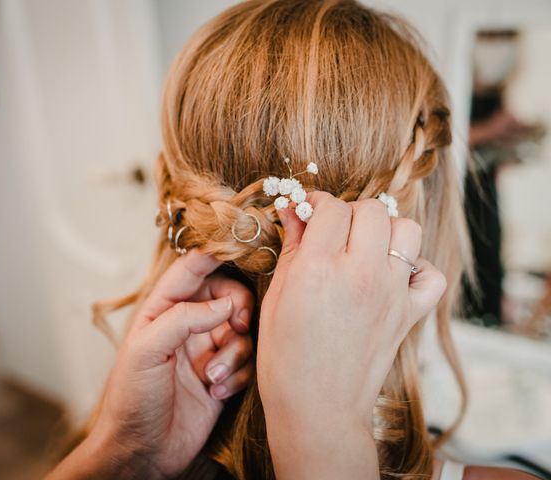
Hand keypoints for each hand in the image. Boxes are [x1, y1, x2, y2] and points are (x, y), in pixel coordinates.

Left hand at [49, 251, 253, 479]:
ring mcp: (207, 351)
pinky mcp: (224, 376)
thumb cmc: (132, 399)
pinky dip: (238, 376)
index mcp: (164, 309)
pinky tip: (217, 394)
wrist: (143, 451)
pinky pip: (247, 363)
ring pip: (242, 332)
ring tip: (212, 379)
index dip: (215, 255)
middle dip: (237, 310)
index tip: (240, 247)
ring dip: (234, 355)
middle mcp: (188, 325)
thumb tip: (226, 303)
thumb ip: (183, 318)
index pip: (192, 269)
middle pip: (228, 296)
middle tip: (236, 328)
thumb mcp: (147, 351)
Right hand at [258, 193, 445, 478]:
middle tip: (334, 231)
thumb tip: (294, 212)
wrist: (318, 408)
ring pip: (407, 229)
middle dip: (349, 213)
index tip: (308, 212)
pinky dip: (417, 268)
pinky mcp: (409, 314)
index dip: (315, 204)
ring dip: (385, 230)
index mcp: (319, 269)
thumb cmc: (285, 358)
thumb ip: (291, 249)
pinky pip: (431, 275)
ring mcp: (391, 293)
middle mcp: (361, 274)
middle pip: (370, 210)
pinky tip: (393, 275)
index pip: (330, 208)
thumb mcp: (276, 298)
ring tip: (365, 247)